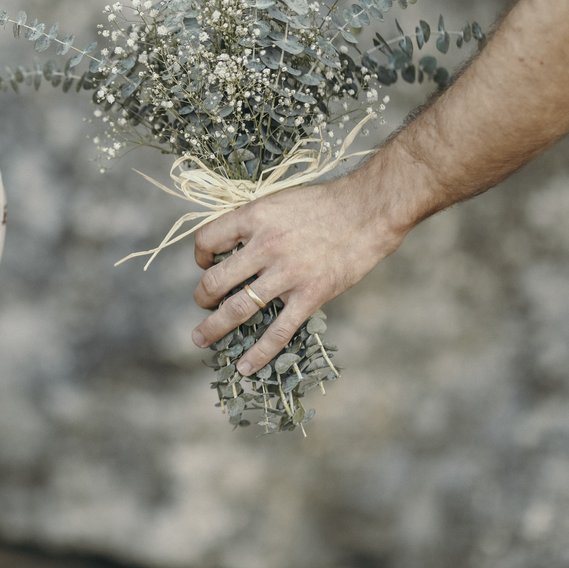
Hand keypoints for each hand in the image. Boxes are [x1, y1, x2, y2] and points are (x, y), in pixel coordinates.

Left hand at [189, 172, 410, 374]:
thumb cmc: (323, 203)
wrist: (368, 210)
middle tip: (203, 303)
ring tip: (201, 338)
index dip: (200, 255)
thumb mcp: (278, 200)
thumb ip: (252, 223)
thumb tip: (230, 245)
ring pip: (237, 309)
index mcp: (253, 217)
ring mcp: (286, 274)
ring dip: (213, 327)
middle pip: (214, 281)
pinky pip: (278, 332)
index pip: (206, 239)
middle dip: (202, 297)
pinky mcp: (310, 296)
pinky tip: (245, 367)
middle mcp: (264, 247)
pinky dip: (259, 354)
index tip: (205, 263)